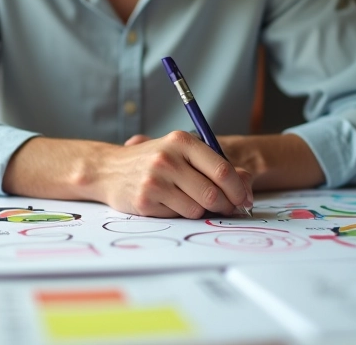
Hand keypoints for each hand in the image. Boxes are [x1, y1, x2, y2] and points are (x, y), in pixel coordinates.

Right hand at [91, 131, 252, 218]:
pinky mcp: (145, 200)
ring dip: (201, 211)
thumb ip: (213, 163)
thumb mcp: (180, 152)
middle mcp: (168, 158)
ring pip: (197, 209)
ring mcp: (155, 180)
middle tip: (228, 209)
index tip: (245, 199)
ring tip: (190, 200)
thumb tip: (246, 183)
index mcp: (182, 141)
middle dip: (226, 206)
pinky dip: (181, 213)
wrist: (109, 169)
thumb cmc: (152, 161)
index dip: (239, 189)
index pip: (222, 170)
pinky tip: (170, 202)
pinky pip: (178, 216)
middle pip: (213, 194)